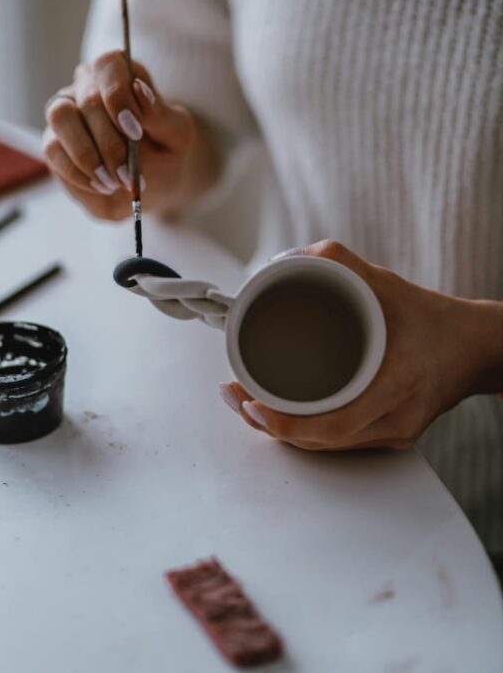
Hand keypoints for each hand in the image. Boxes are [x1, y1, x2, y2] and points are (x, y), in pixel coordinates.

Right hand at [42, 52, 210, 219]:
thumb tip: (138, 89)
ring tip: (113, 182)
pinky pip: (53, 150)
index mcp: (122, 76)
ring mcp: (67, 114)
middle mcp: (88, 88)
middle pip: (87, 98)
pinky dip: (78, 173)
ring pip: (60, 117)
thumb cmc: (166, 152)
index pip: (108, 64)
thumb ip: (160, 114)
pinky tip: (102, 187)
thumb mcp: (177, 136)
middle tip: (128, 172)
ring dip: (87, 154)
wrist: (153, 186)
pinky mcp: (54, 143)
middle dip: (109, 141)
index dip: (117, 94)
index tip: (135, 131)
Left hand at [219, 240, 500, 450]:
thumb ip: (337, 262)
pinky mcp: (391, 435)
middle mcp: (396, 420)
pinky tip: (279, 416)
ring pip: (328, 447)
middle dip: (269, 425)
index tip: (251, 403)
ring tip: (243, 402)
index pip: (334, 424)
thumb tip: (284, 260)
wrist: (475, 347)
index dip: (287, 424)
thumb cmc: (431, 316)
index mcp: (396, 385)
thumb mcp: (385, 281)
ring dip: (283, 431)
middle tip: (232, 394)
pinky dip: (307, 431)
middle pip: (321, 441)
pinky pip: (341, 442)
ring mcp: (395, 433)